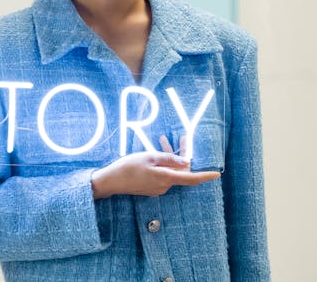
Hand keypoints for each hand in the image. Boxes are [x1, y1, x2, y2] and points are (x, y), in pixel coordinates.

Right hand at [91, 135, 219, 198]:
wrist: (111, 181)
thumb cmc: (128, 167)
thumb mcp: (149, 157)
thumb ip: (169, 158)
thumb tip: (186, 161)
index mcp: (166, 178)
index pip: (191, 178)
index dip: (205, 176)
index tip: (216, 174)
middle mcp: (165, 186)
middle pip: (180, 171)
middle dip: (183, 155)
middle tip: (183, 138)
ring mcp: (158, 188)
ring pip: (170, 171)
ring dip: (170, 158)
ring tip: (162, 140)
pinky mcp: (151, 188)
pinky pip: (162, 175)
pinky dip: (162, 164)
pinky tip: (154, 154)